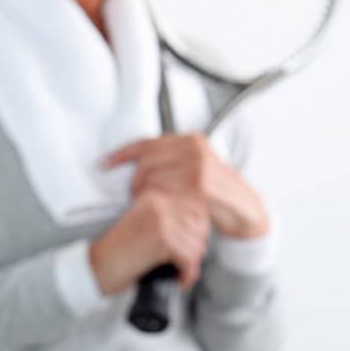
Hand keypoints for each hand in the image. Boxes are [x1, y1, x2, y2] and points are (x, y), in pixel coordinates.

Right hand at [89, 187, 210, 293]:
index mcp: (153, 195)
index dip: (197, 231)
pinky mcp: (160, 240)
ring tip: (177, 270)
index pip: (196, 207)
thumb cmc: (120, 251)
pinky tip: (178, 279)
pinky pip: (190, 259)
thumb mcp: (144, 223)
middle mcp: (157, 203)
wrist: (97, 267)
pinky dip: (188, 274)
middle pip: (201, 226)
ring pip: (198, 244)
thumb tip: (204, 223)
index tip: (185, 246)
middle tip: (182, 261)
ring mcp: (159, 220)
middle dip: (196, 248)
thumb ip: (170, 217)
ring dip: (191, 263)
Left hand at [102, 133, 268, 239]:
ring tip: (147, 202)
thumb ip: (170, 161)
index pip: (147, 143)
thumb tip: (134, 161)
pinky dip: (159, 199)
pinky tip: (159, 206)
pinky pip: (167, 191)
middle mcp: (195, 148)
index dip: (121, 154)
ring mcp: (199, 165)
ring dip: (145, 193)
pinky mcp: (201, 185)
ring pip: (154, 178)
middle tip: (134, 194)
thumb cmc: (216, 191)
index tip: (104, 163)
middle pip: (146, 161)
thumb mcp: (192, 169)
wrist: (245, 210)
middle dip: (135, 179)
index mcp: (191, 140)